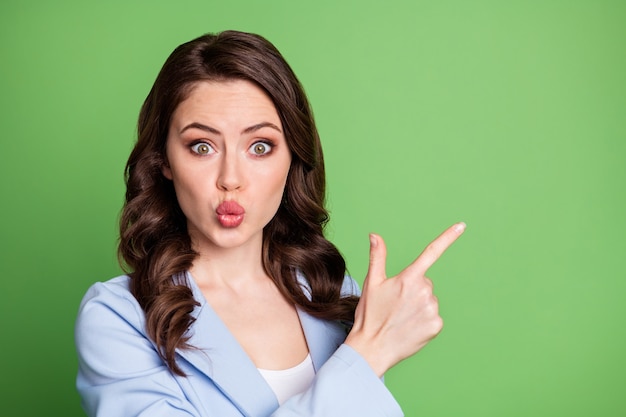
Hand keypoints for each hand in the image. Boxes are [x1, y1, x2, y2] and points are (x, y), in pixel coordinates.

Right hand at [345, 222, 465, 375]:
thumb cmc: (370, 314)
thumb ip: (377, 256)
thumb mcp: (371, 283)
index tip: (462, 225)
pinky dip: (424, 321)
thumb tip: (375, 235)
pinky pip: (434, 316)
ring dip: (418, 306)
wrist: (372, 348)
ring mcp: (432, 309)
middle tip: (396, 304)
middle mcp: (424, 291)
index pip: (431, 252)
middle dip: (413, 289)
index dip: (448, 237)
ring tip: (402, 317)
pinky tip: (410, 327)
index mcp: (409, 278)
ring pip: (429, 300)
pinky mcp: (437, 325)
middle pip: (425, 283)